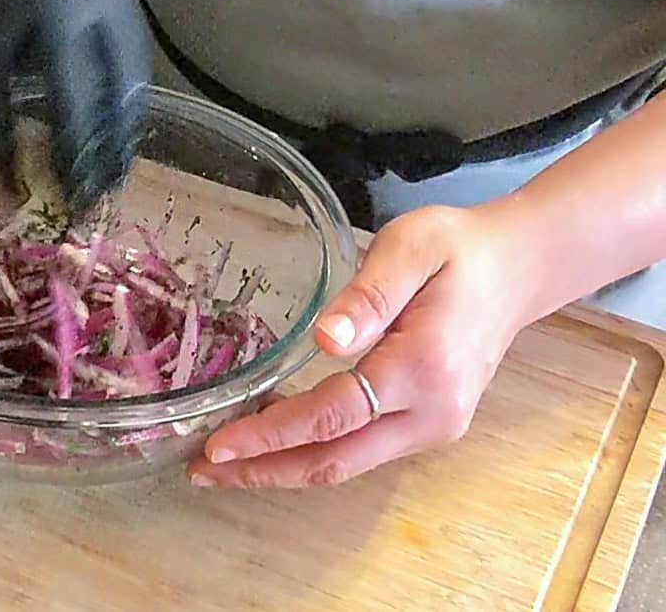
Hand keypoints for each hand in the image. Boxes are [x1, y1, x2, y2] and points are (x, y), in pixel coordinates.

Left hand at [188, 204, 531, 488]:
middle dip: (263, 471)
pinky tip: (272, 440)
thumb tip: (325, 340)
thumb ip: (367, 295)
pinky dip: (311, 452)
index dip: (270, 434)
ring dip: (283, 468)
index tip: (217, 444)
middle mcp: (431, 414)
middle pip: (335, 460)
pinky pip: (361, 451)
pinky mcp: (428, 426)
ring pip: (346, 464)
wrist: (518, 268)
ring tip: (224, 464)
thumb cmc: (459, 248)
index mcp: (423, 369)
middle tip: (201, 471)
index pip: (332, 416)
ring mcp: (434, 427)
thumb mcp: (410, 248)